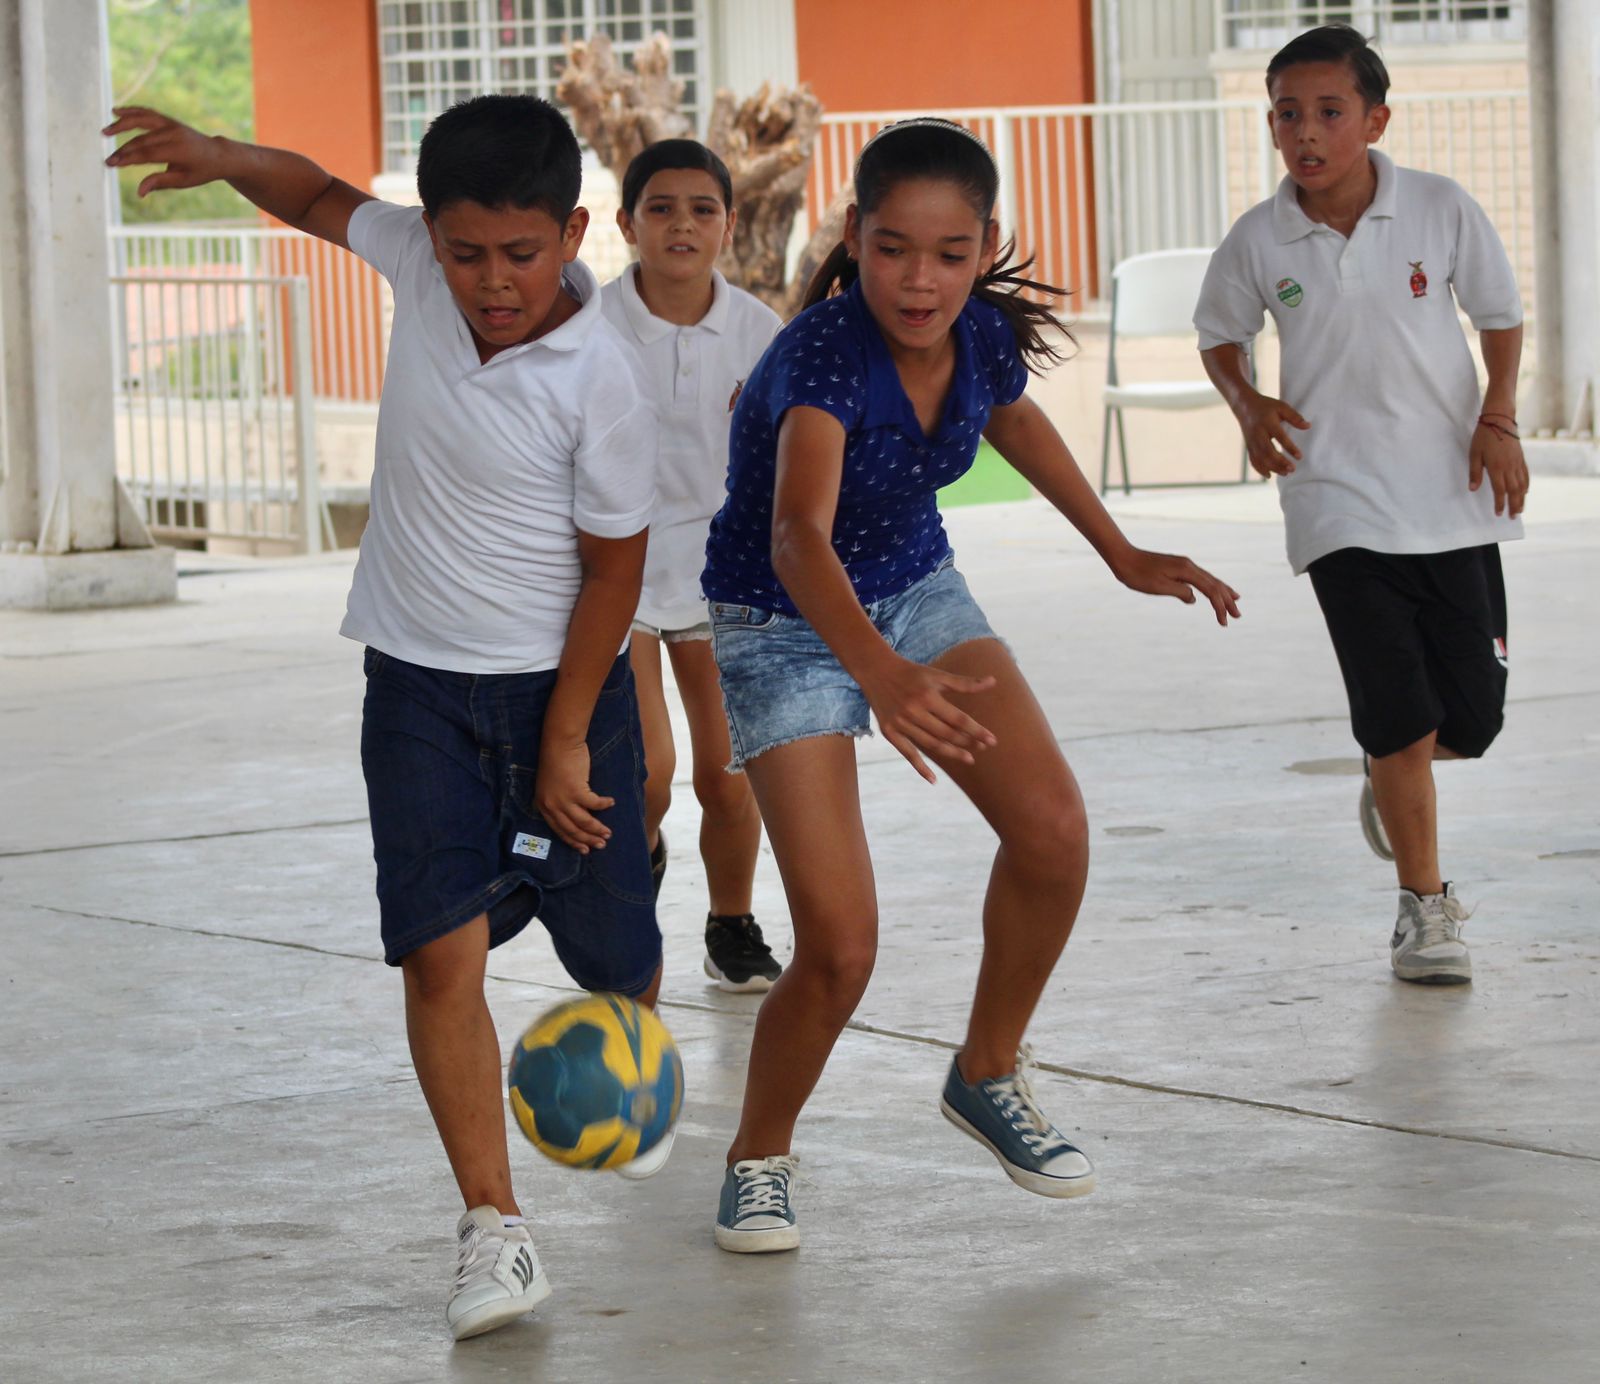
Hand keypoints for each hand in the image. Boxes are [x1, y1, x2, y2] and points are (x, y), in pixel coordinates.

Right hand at [103, 107, 231, 197]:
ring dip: (121, 124)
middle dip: (123, 150)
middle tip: (108, 159)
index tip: (112, 164)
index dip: (128, 158)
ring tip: (105, 132)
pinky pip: (147, 113)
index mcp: (179, 151)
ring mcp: (171, 124)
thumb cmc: (200, 171)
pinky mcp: (168, 119)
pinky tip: (116, 112)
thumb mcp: (183, 181)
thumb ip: (160, 183)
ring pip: (141, 120)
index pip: (147, 154)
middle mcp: (174, 134)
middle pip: (141, 140)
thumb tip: (139, 193)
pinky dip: (131, 111)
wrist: (217, 154)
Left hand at [534, 739, 614, 852]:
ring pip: (583, 821)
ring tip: (608, 833)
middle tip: (601, 845)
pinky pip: (594, 804)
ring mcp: (563, 799)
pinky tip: (611, 803)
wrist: (559, 743)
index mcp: (544, 806)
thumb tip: (578, 815)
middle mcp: (551, 806)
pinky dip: (603, 804)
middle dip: (588, 840)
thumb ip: (560, 802)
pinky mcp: (576, 790)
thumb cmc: (557, 761)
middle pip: (572, 829)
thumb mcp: (552, 787)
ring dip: (597, 829)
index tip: (584, 849)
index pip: (559, 830)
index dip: (573, 841)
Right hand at [859, 655, 996, 784]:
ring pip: (931, 744)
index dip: (976, 731)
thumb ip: (965, 683)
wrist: (876, 670)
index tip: (992, 740)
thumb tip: (993, 681)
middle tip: (982, 748)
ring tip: (968, 758)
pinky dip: (920, 768)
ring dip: (951, 753)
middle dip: (967, 742)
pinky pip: (908, 754)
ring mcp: (900, 723)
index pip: (958, 719)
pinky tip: (933, 780)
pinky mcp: (889, 732)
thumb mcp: (937, 675)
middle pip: (946, 733)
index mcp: (928, 696)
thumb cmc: (911, 672)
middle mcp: (914, 711)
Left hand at [1111, 547, 1241, 625]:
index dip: (1219, 606)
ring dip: (1222, 592)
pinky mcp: (1179, 567)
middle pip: (1214, 584)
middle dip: (1227, 600)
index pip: (1210, 590)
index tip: (1224, 622)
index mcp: (1186, 570)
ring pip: (1209, 580)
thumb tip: (1194, 598)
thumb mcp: (1159, 587)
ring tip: (1235, 601)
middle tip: (1237, 616)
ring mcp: (1184, 565)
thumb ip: (1180, 592)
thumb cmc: (1137, 574)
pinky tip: (1211, 591)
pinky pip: (1200, 578)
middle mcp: (1189, 565)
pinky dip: (1210, 586)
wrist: (1124, 557)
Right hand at [1236, 391, 1309, 476]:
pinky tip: (1269, 475)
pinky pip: (1253, 460)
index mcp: (1267, 423)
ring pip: (1261, 458)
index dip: (1289, 448)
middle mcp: (1258, 434)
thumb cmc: (1266, 406)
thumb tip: (1308, 426)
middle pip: (1268, 451)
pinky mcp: (1249, 447)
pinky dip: (1260, 469)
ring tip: (1285, 473)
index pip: (1280, 437)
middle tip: (1292, 469)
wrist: (1244, 406)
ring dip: (1272, 468)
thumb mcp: (1281, 407)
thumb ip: (1295, 417)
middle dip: (1280, 462)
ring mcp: (1252, 442)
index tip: (1299, 456)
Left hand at [1469, 421, 1528, 517]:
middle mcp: (1509, 467)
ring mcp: (1517, 462)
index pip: (1500, 490)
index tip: (1499, 513)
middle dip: (1514, 505)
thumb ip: (1475, 473)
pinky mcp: (1521, 457)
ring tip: (1521, 509)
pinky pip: (1525, 474)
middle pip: (1514, 491)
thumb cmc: (1484, 437)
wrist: (1500, 420)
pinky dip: (1526, 485)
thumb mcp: (1474, 454)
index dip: (1500, 503)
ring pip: (1522, 484)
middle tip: (1513, 517)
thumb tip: (1473, 489)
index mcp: (1497, 468)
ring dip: (1522, 498)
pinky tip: (1526, 492)